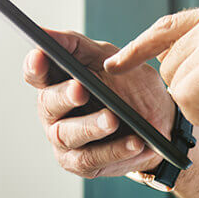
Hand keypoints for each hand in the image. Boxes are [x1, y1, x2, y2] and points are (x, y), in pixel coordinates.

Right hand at [23, 29, 175, 177]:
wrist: (163, 121)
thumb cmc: (132, 87)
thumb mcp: (111, 59)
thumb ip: (79, 46)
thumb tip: (47, 34)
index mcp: (59, 82)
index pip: (37, 73)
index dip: (34, 65)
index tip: (40, 56)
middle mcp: (56, 112)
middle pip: (48, 104)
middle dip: (64, 96)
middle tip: (81, 89)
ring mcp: (67, 140)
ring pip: (68, 134)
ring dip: (91, 126)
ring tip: (114, 119)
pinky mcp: (82, 163)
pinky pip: (93, 158)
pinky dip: (115, 150)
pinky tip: (135, 142)